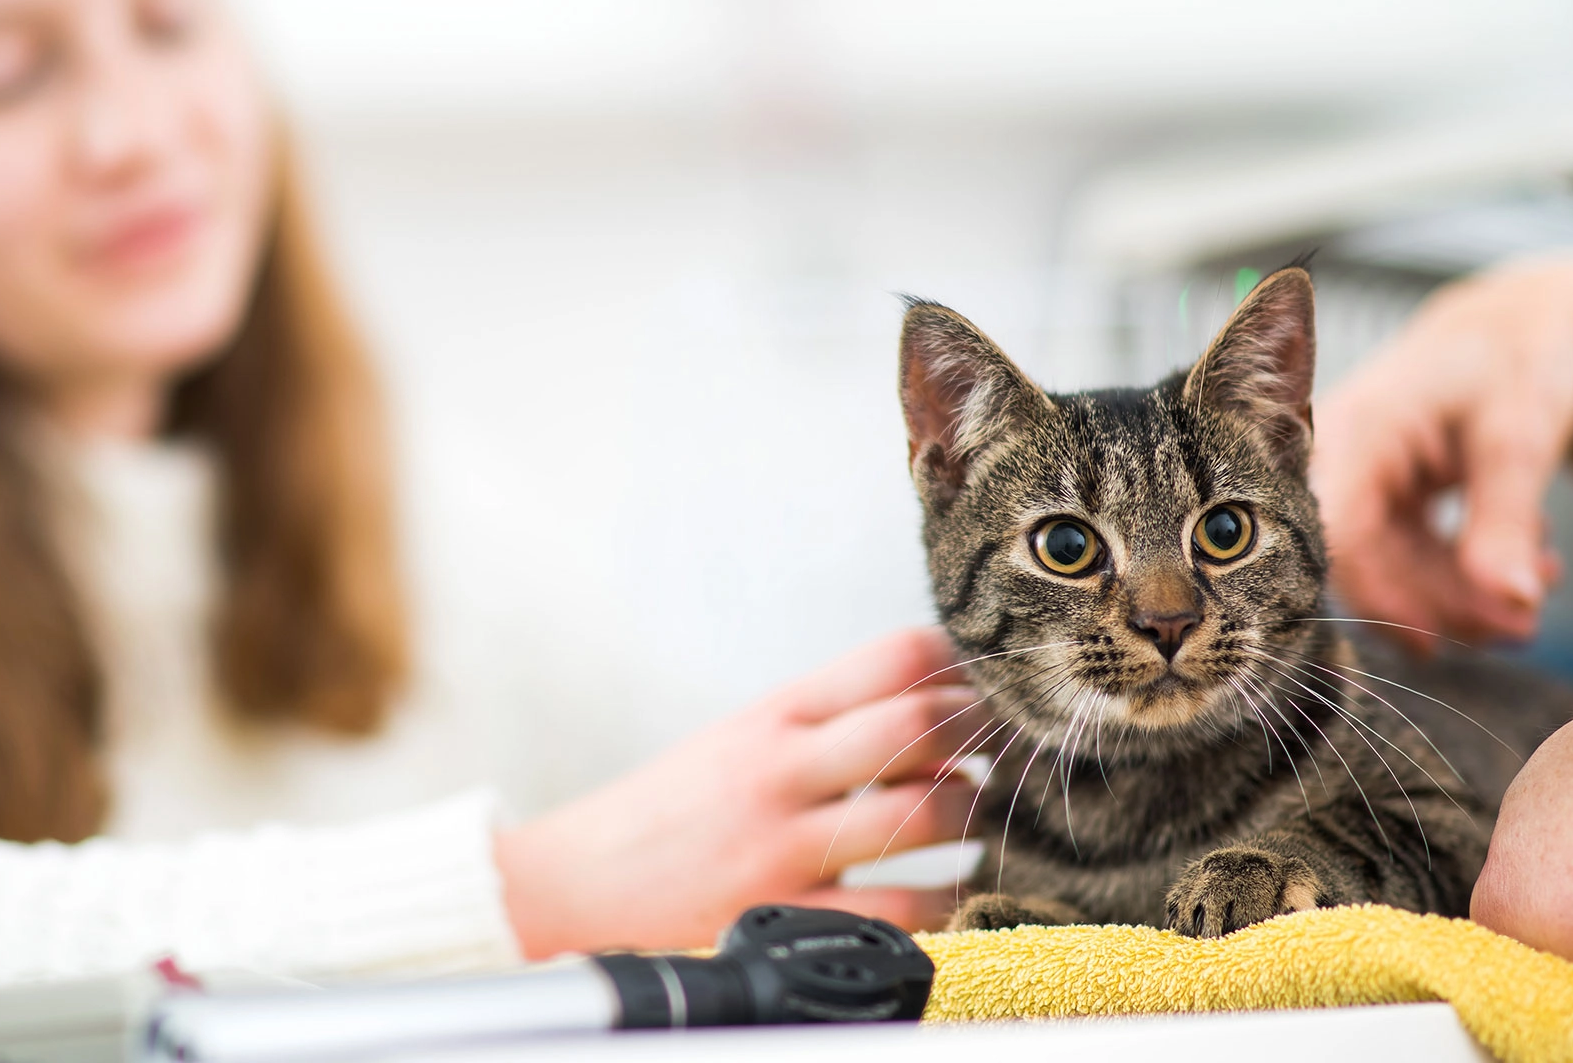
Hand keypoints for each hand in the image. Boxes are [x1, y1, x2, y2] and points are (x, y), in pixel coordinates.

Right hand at [493, 627, 982, 956]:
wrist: (566, 888)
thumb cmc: (664, 815)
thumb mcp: (733, 740)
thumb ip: (818, 720)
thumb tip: (928, 707)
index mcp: (771, 716)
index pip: (889, 658)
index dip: (957, 664)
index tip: (984, 681)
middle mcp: (779, 771)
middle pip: (917, 726)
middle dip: (981, 733)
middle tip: (1007, 746)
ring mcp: (782, 846)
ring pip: (920, 815)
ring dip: (971, 814)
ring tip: (978, 813)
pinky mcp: (781, 915)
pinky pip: (897, 910)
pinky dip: (944, 900)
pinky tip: (952, 891)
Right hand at [1310, 255, 1572, 647]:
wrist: (1528, 327)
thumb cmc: (1520, 358)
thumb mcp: (1520, 436)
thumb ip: (1506, 522)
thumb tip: (1511, 606)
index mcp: (1355, 430)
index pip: (1339, 535)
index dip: (1384, 597)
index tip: (1442, 642)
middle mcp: (1341, 459)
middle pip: (1366, 564)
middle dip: (1443, 606)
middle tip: (1521, 628)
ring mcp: (1360, 482)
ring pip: (1392, 572)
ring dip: (1464, 600)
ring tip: (1537, 602)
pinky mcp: (1385, 501)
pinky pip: (1412, 561)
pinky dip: (1469, 578)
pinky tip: (1528, 570)